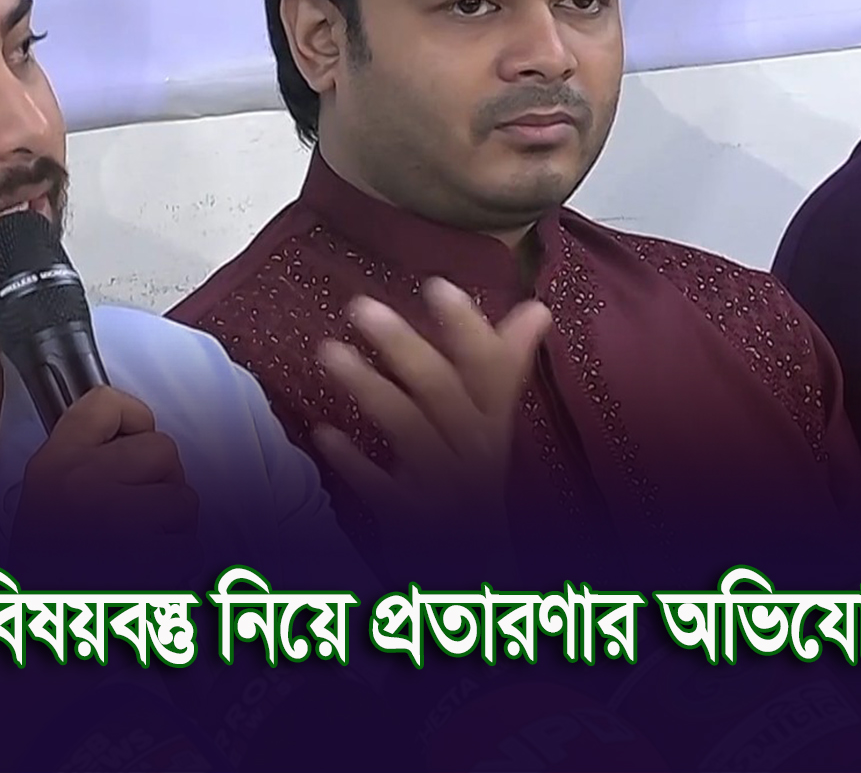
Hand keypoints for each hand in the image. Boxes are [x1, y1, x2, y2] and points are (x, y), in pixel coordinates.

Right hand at [13, 387, 200, 580]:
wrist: (42, 630)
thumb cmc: (51, 572)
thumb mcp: (44, 502)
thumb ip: (83, 463)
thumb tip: (139, 435)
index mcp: (52, 466)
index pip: (104, 402)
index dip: (134, 418)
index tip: (133, 444)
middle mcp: (80, 483)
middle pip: (163, 449)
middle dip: (163, 481)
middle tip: (136, 515)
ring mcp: (114, 520)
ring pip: (185, 499)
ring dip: (175, 527)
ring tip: (142, 550)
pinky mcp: (144, 560)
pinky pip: (190, 547)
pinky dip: (179, 565)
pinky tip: (149, 576)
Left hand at [311, 278, 550, 552]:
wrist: (477, 576)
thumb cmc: (474, 487)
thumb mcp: (491, 432)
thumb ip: (502, 372)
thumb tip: (537, 310)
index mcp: (492, 430)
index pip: (490, 370)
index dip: (468, 330)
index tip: (438, 285)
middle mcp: (476, 456)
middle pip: (446, 396)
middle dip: (406, 348)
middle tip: (360, 306)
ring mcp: (448, 490)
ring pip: (413, 434)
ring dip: (371, 389)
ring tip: (326, 351)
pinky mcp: (418, 524)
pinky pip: (386, 492)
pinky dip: (356, 464)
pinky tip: (324, 435)